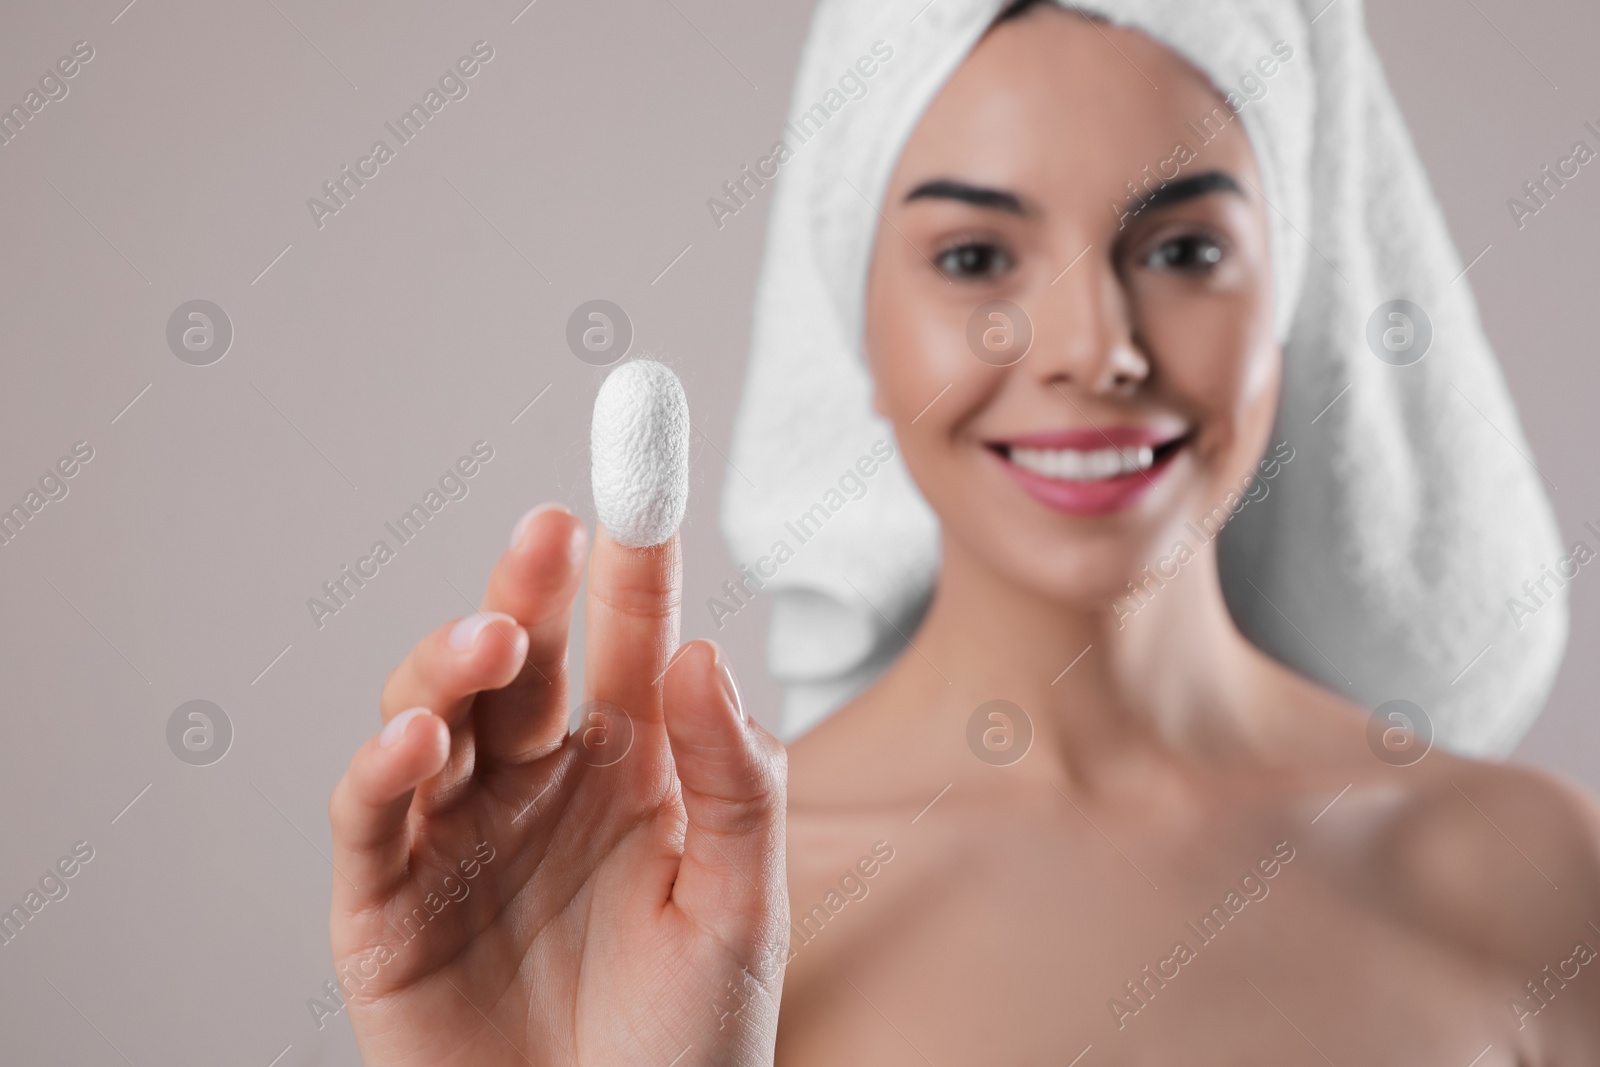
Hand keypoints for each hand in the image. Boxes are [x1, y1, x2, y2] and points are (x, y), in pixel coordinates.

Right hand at [328, 504, 788, 1065]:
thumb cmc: (686, 1048)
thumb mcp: (741, 909)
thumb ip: (733, 780)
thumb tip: (704, 653)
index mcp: (632, 771)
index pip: (632, 641)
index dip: (633, 558)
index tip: (639, 470)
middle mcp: (540, 786)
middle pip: (523, 659)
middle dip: (531, 590)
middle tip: (552, 532)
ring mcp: (459, 838)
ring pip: (434, 714)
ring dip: (452, 666)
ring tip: (492, 643)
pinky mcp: (387, 905)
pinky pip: (371, 820)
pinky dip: (380, 771)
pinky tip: (417, 737)